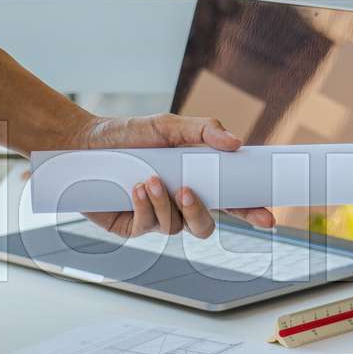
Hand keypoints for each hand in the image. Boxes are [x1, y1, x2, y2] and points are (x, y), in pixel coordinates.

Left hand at [71, 113, 276, 237]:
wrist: (83, 144)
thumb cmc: (128, 135)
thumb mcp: (167, 125)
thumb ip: (202, 131)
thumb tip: (236, 142)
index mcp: (195, 183)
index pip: (231, 202)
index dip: (251, 212)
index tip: (269, 217)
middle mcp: (177, 205)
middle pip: (206, 227)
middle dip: (201, 214)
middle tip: (189, 192)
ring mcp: (155, 218)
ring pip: (176, 228)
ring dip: (165, 204)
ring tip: (148, 179)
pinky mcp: (131, 226)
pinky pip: (147, 226)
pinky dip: (143, 206)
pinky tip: (134, 187)